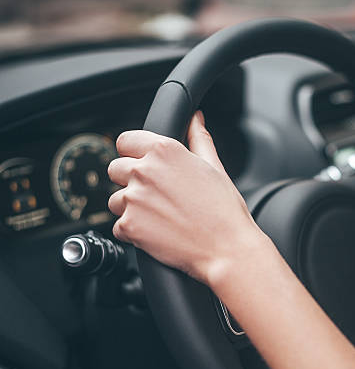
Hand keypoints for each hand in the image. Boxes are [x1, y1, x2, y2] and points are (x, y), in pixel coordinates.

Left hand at [107, 111, 268, 285]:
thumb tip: (195, 119)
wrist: (226, 249)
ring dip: (130, 207)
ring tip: (159, 216)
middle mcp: (144, 171)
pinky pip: (118, 226)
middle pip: (115, 168)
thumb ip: (199, 138)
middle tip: (157, 195)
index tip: (145, 165)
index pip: (125, 140)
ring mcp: (134, 199)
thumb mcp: (215, 167)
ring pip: (114, 199)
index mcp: (164, 151)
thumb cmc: (224, 211)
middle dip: (130, 181)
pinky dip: (132, 231)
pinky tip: (157, 232)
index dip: (135, 153)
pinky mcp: (128, 226)